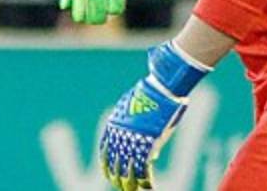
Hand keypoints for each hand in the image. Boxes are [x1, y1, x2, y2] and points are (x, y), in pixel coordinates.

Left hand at [101, 42, 208, 189]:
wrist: (162, 87)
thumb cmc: (154, 93)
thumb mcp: (138, 108)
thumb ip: (137, 127)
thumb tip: (146, 146)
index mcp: (115, 124)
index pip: (104, 149)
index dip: (105, 164)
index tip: (107, 174)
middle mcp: (120, 134)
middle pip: (114, 162)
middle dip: (117, 177)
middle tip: (120, 187)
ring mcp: (134, 139)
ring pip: (127, 168)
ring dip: (130, 182)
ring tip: (132, 190)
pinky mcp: (148, 143)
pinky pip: (144, 167)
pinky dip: (146, 179)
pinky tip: (149, 186)